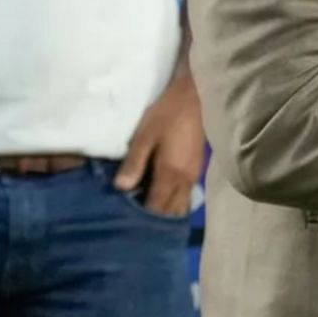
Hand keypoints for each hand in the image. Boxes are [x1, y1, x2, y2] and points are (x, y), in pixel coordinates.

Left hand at [115, 75, 205, 216]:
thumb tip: (121, 188)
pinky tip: (161, 196)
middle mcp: (185, 181)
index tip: (125, 221)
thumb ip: (134, 162)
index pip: (156, 207)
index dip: (142, 217)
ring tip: (147, 211)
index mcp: (171, 174)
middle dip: (154, 220)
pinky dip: (173, 203)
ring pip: (181, 206)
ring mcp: (194, 176)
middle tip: (134, 220)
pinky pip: (185, 196)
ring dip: (165, 213)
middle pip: (171, 212)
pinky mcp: (196, 169)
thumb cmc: (167, 114)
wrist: (195, 96)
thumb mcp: (145, 135)